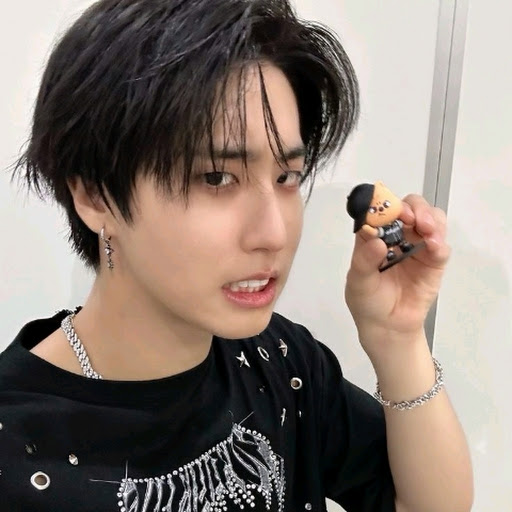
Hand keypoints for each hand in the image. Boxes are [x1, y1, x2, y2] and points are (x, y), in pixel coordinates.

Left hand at [345, 194, 449, 361]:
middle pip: (411, 208)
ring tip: (427, 230)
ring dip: (431, 219)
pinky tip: (434, 245)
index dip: (386, 205)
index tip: (389, 210)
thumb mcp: (358, 281)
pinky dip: (439, 242)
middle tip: (412, 218)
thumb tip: (376, 241)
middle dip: (414, 208)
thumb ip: (364, 260)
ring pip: (430, 220)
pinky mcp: (434, 262)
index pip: (382, 211)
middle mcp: (398, 235)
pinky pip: (441, 247)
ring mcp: (417, 246)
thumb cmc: (367, 300)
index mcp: (375, 235)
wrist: (387, 327)